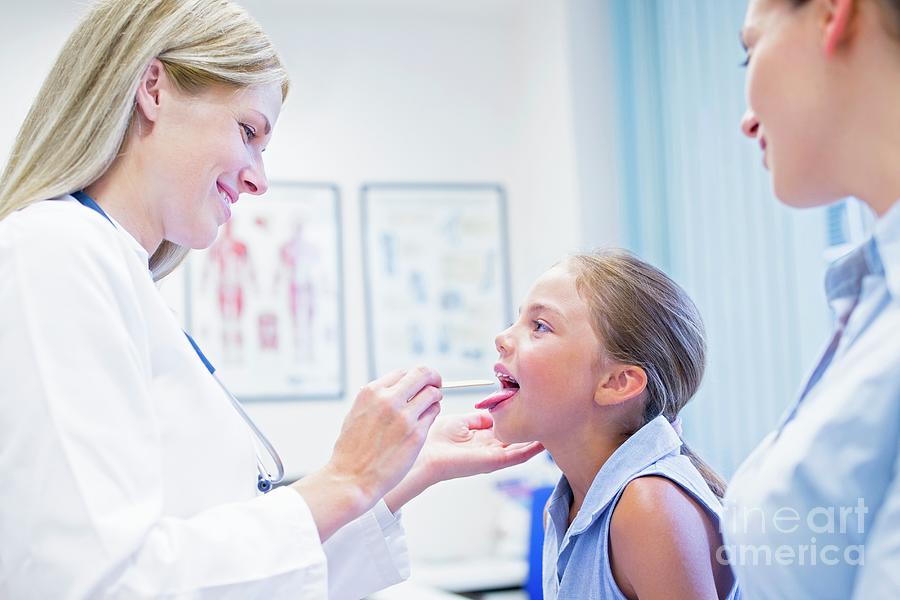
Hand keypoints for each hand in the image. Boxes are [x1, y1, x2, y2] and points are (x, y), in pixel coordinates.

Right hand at [291, 366, 442, 540]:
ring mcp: (404, 416)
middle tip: (436, 384)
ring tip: (432, 405)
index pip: (403, 372)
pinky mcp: (417, 434)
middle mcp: (388, 400)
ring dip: (435, 397)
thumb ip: (377, 399)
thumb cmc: (352, 451)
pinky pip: (434, 413)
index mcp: (371, 392)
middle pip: (422, 374)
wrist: (351, 478)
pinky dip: (433, 413)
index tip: (418, 384)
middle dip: (432, 378)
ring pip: (433, 393)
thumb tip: (395, 389)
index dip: (414, 378)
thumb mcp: (357, 414)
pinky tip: (426, 420)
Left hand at [383, 412, 543, 511]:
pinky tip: (544, 442)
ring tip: (555, 428)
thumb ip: (481, 418)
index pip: (509, 430)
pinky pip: (518, 456)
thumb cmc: (436, 439)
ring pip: (523, 448)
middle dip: (534, 430)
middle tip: (553, 419)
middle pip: (520, 439)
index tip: (537, 411)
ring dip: (538, 440)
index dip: (522, 421)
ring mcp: (494, 457)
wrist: (425, 454)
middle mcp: (492, 449)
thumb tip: (496, 412)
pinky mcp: (494, 462)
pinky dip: (532, 449)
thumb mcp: (462, 422)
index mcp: (484, 439)